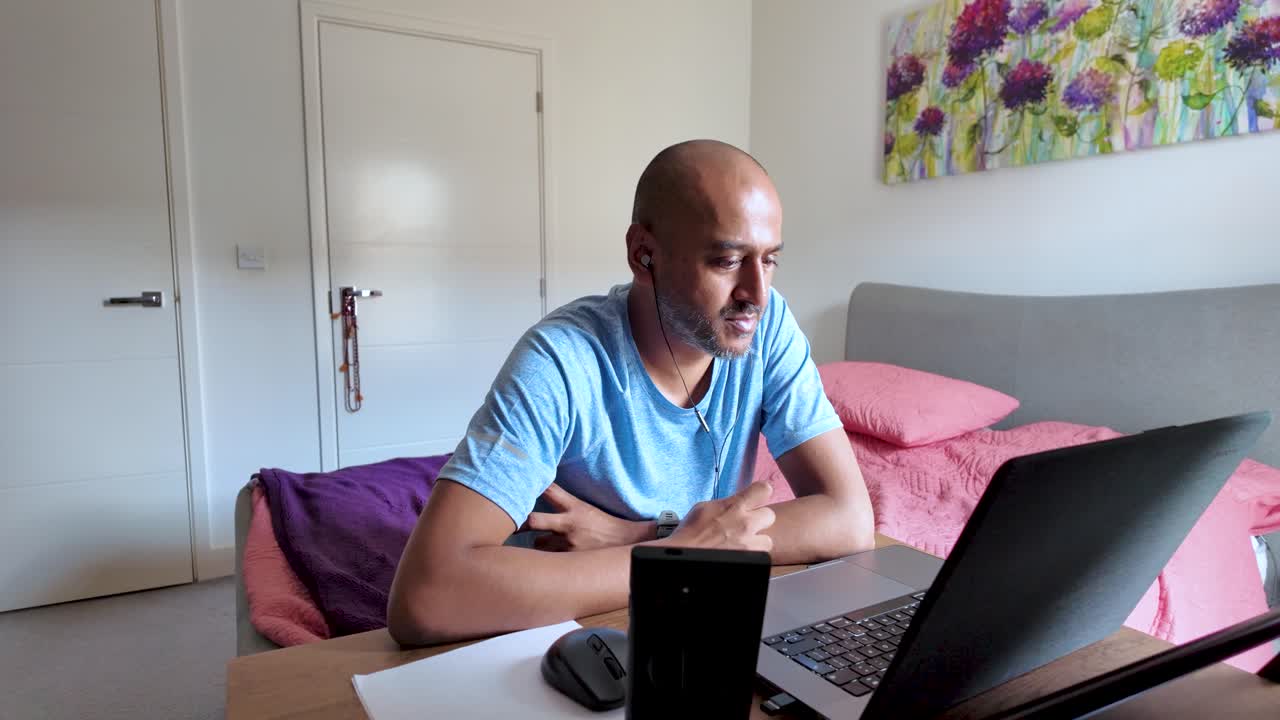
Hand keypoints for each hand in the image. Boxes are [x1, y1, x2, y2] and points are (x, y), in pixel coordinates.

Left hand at [522, 484, 652, 551]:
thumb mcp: (584, 507)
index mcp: (573, 506)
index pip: (549, 490)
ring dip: (537, 542)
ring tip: (540, 542)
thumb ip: (563, 502)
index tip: (516, 483)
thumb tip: (541, 491)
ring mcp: (568, 544)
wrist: (626, 542)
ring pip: (538, 543)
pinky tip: (548, 558)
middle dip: (519, 522)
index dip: (532, 485)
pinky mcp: (570, 559)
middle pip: (534, 520)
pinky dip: (547, 558)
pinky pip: (549, 559)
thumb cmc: (602, 524)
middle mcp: (568, 524)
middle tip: (506, 522)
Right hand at [663, 481, 774, 553]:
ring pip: (768, 540)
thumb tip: (733, 504)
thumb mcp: (703, 509)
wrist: (683, 558)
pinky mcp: (749, 561)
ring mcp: (749, 544)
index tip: (756, 499)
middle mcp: (745, 523)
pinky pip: (759, 557)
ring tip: (742, 545)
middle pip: (769, 515)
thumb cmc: (688, 536)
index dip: (761, 494)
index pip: (763, 489)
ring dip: (757, 542)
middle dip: (759, 520)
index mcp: (733, 506)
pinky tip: (738, 556)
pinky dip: (751, 557)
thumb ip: (724, 505)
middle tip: (746, 526)